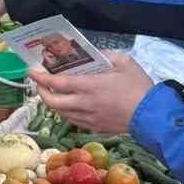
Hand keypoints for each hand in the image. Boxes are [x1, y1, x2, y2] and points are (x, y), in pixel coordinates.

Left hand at [29, 52, 154, 135]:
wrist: (152, 116)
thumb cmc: (139, 87)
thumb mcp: (125, 62)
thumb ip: (107, 56)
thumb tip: (95, 54)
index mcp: (90, 86)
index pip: (58, 84)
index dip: (41, 78)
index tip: (31, 71)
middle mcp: (85, 104)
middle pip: (53, 103)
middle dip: (42, 92)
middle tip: (41, 83)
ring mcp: (89, 119)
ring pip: (61, 114)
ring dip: (54, 103)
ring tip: (54, 93)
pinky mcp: (96, 128)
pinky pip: (74, 121)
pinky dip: (67, 112)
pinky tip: (71, 105)